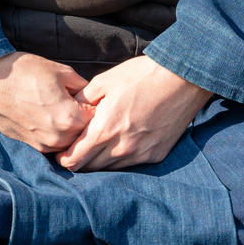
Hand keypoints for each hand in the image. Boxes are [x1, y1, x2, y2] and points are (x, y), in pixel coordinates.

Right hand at [0, 51, 91, 153]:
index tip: (93, 99)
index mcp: (69, 118)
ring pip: (68, 143)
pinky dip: (54, 134)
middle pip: (84, 136)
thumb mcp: (60, 71)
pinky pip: (50, 145)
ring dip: (70, 131)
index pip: (97, 121)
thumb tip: (92, 97)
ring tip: (62, 110)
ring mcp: (41, 144)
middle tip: (80, 105)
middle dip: (85, 122)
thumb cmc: (21, 71)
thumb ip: (82, 87)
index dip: (97, 108)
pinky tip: (47, 116)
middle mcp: (57, 137)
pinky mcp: (28, 145)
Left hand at [56, 55, 213, 171]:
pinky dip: (121, 158)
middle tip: (74, 150)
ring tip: (96, 148)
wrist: (183, 78)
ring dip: (100, 161)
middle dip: (79, 161)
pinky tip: (119, 144)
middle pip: (90, 168)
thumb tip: (67, 112)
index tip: (60, 153)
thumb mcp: (104, 81)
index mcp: (105, 130)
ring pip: (110, 169)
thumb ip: (81, 100)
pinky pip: (131, 164)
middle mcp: (122, 148)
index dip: (64, 159)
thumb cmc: (141, 75)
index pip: (75, 160)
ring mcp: (141, 153)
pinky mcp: (156, 155)